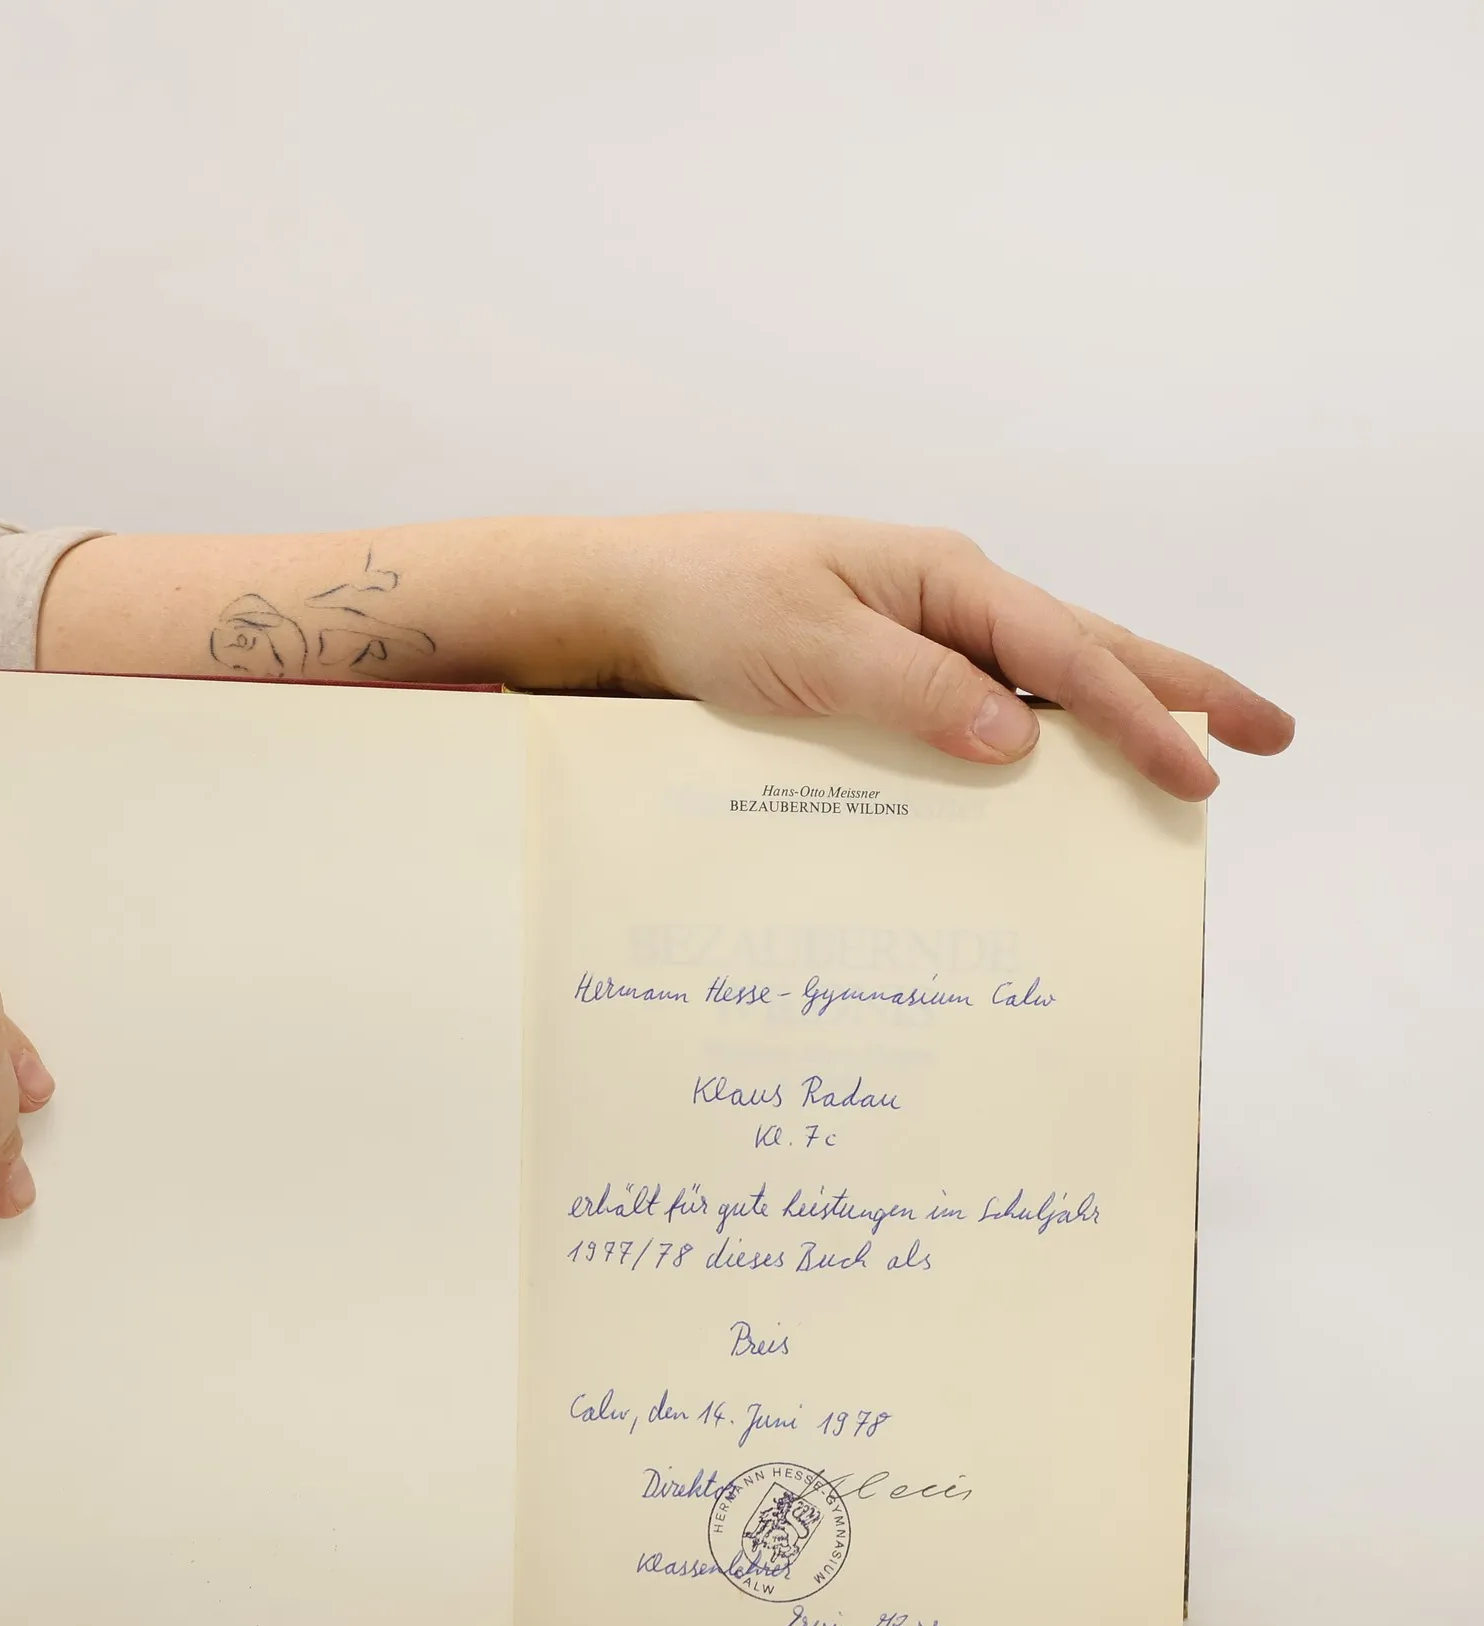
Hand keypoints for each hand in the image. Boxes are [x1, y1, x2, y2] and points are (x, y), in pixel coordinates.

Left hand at [595, 514, 1293, 797]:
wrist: (628, 598)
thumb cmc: (710, 605)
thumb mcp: (811, 653)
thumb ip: (916, 692)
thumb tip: (1018, 741)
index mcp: (943, 580)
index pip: (1063, 654)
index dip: (1138, 715)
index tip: (1200, 770)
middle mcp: (946, 599)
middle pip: (1086, 649)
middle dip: (1179, 692)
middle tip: (1271, 734)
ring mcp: (920, 631)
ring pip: (1042, 676)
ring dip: (1117, 712)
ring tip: (1193, 747)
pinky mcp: (888, 667)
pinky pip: (981, 702)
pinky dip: (1034, 731)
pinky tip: (1054, 765)